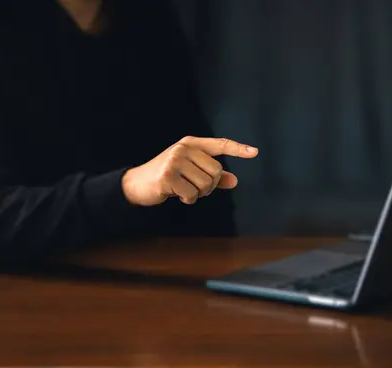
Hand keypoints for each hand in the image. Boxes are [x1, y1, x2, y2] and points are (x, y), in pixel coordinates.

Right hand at [121, 136, 257, 205]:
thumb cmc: (168, 177)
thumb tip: (234, 181)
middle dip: (209, 185)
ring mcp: (175, 160)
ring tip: (184, 190)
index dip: (238, 149)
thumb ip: (213, 176)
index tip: (255, 152)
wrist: (137, 183)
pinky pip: (192, 194)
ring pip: (205, 184)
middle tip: (194, 187)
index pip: (220, 144)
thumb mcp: (190, 172)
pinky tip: (176, 194)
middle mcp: (184, 148)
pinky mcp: (168, 176)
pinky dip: (188, 199)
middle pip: (216, 171)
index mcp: (191, 143)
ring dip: (198, 193)